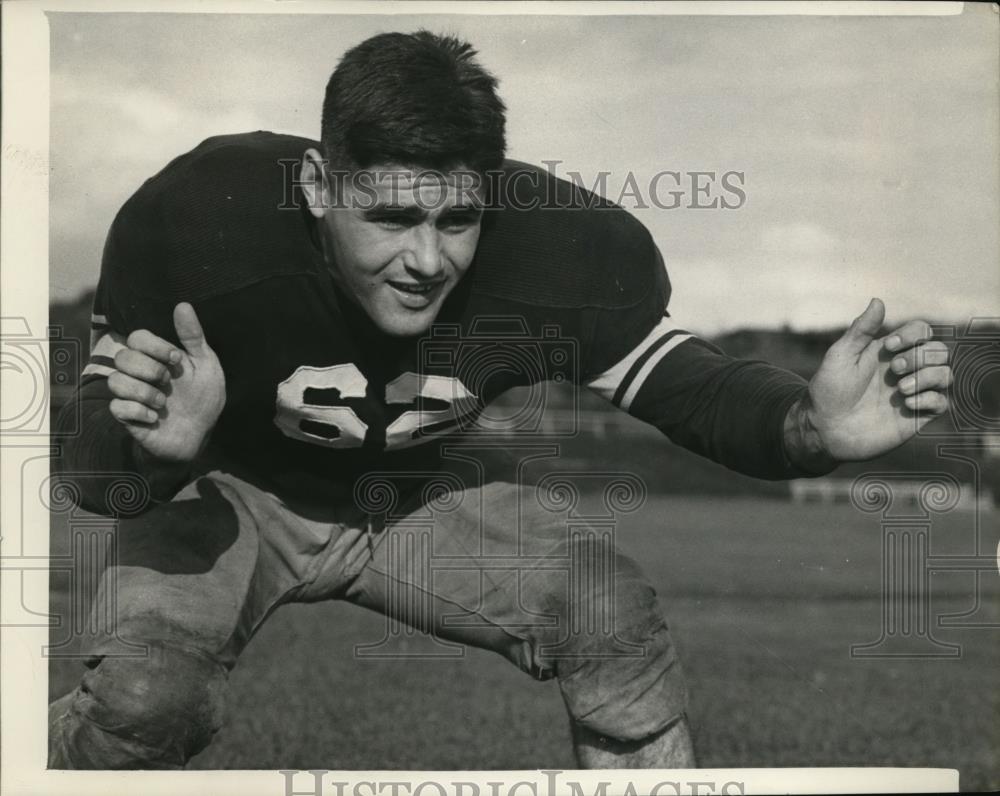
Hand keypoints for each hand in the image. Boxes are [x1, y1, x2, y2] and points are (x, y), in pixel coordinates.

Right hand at [107, 303, 225, 463]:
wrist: (200, 434)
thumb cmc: (203, 397)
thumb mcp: (206, 365)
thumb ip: (193, 337)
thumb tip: (183, 305)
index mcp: (156, 357)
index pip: (137, 337)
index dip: (153, 345)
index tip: (176, 359)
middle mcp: (140, 373)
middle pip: (122, 357)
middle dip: (148, 368)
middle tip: (168, 380)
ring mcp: (131, 394)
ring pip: (115, 381)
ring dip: (143, 392)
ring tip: (162, 402)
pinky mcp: (127, 416)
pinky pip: (117, 407)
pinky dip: (139, 411)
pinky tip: (155, 417)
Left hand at [793, 298, 950, 464]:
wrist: (824, 428)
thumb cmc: (829, 389)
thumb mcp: (841, 355)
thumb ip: (861, 329)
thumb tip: (878, 300)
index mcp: (889, 352)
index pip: (922, 331)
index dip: (913, 334)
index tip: (889, 346)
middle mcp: (905, 370)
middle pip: (939, 351)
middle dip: (920, 357)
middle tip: (894, 370)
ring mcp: (913, 393)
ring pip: (947, 375)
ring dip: (928, 377)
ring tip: (900, 389)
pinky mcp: (916, 417)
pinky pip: (943, 403)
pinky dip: (930, 399)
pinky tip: (906, 404)